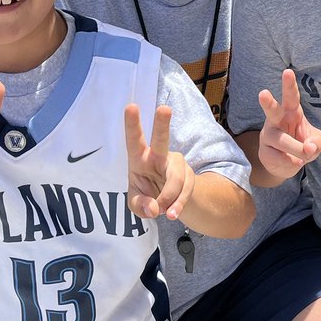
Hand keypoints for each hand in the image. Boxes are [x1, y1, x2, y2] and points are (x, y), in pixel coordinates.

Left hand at [124, 104, 194, 221]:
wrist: (170, 205)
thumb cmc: (147, 197)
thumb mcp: (136, 204)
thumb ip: (139, 206)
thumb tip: (153, 207)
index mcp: (139, 159)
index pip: (134, 140)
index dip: (132, 124)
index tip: (131, 106)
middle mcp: (159, 156)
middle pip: (161, 139)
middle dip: (162, 124)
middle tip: (164, 108)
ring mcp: (176, 164)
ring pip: (175, 178)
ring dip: (168, 198)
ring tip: (162, 211)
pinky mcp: (189, 175)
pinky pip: (185, 190)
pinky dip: (177, 205)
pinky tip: (172, 213)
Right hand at [258, 69, 320, 181]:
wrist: (287, 165)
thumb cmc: (303, 145)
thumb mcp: (317, 142)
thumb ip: (317, 142)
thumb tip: (309, 148)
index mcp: (291, 112)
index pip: (291, 96)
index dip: (289, 84)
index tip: (288, 72)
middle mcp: (276, 120)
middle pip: (272, 110)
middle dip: (268, 102)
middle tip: (263, 93)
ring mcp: (268, 135)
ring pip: (281, 140)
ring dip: (297, 149)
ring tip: (306, 155)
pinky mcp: (264, 151)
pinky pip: (278, 157)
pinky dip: (291, 162)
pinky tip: (294, 161)